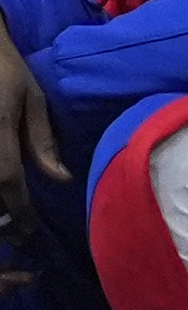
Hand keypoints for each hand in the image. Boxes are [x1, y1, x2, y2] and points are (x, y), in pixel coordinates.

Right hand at [0, 22, 68, 277]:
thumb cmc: (5, 71)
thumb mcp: (30, 99)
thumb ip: (41, 141)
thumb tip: (61, 179)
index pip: (8, 182)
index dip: (20, 212)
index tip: (30, 235)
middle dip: (1, 220)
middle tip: (19, 238)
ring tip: (8, 226)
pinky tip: (0, 202)